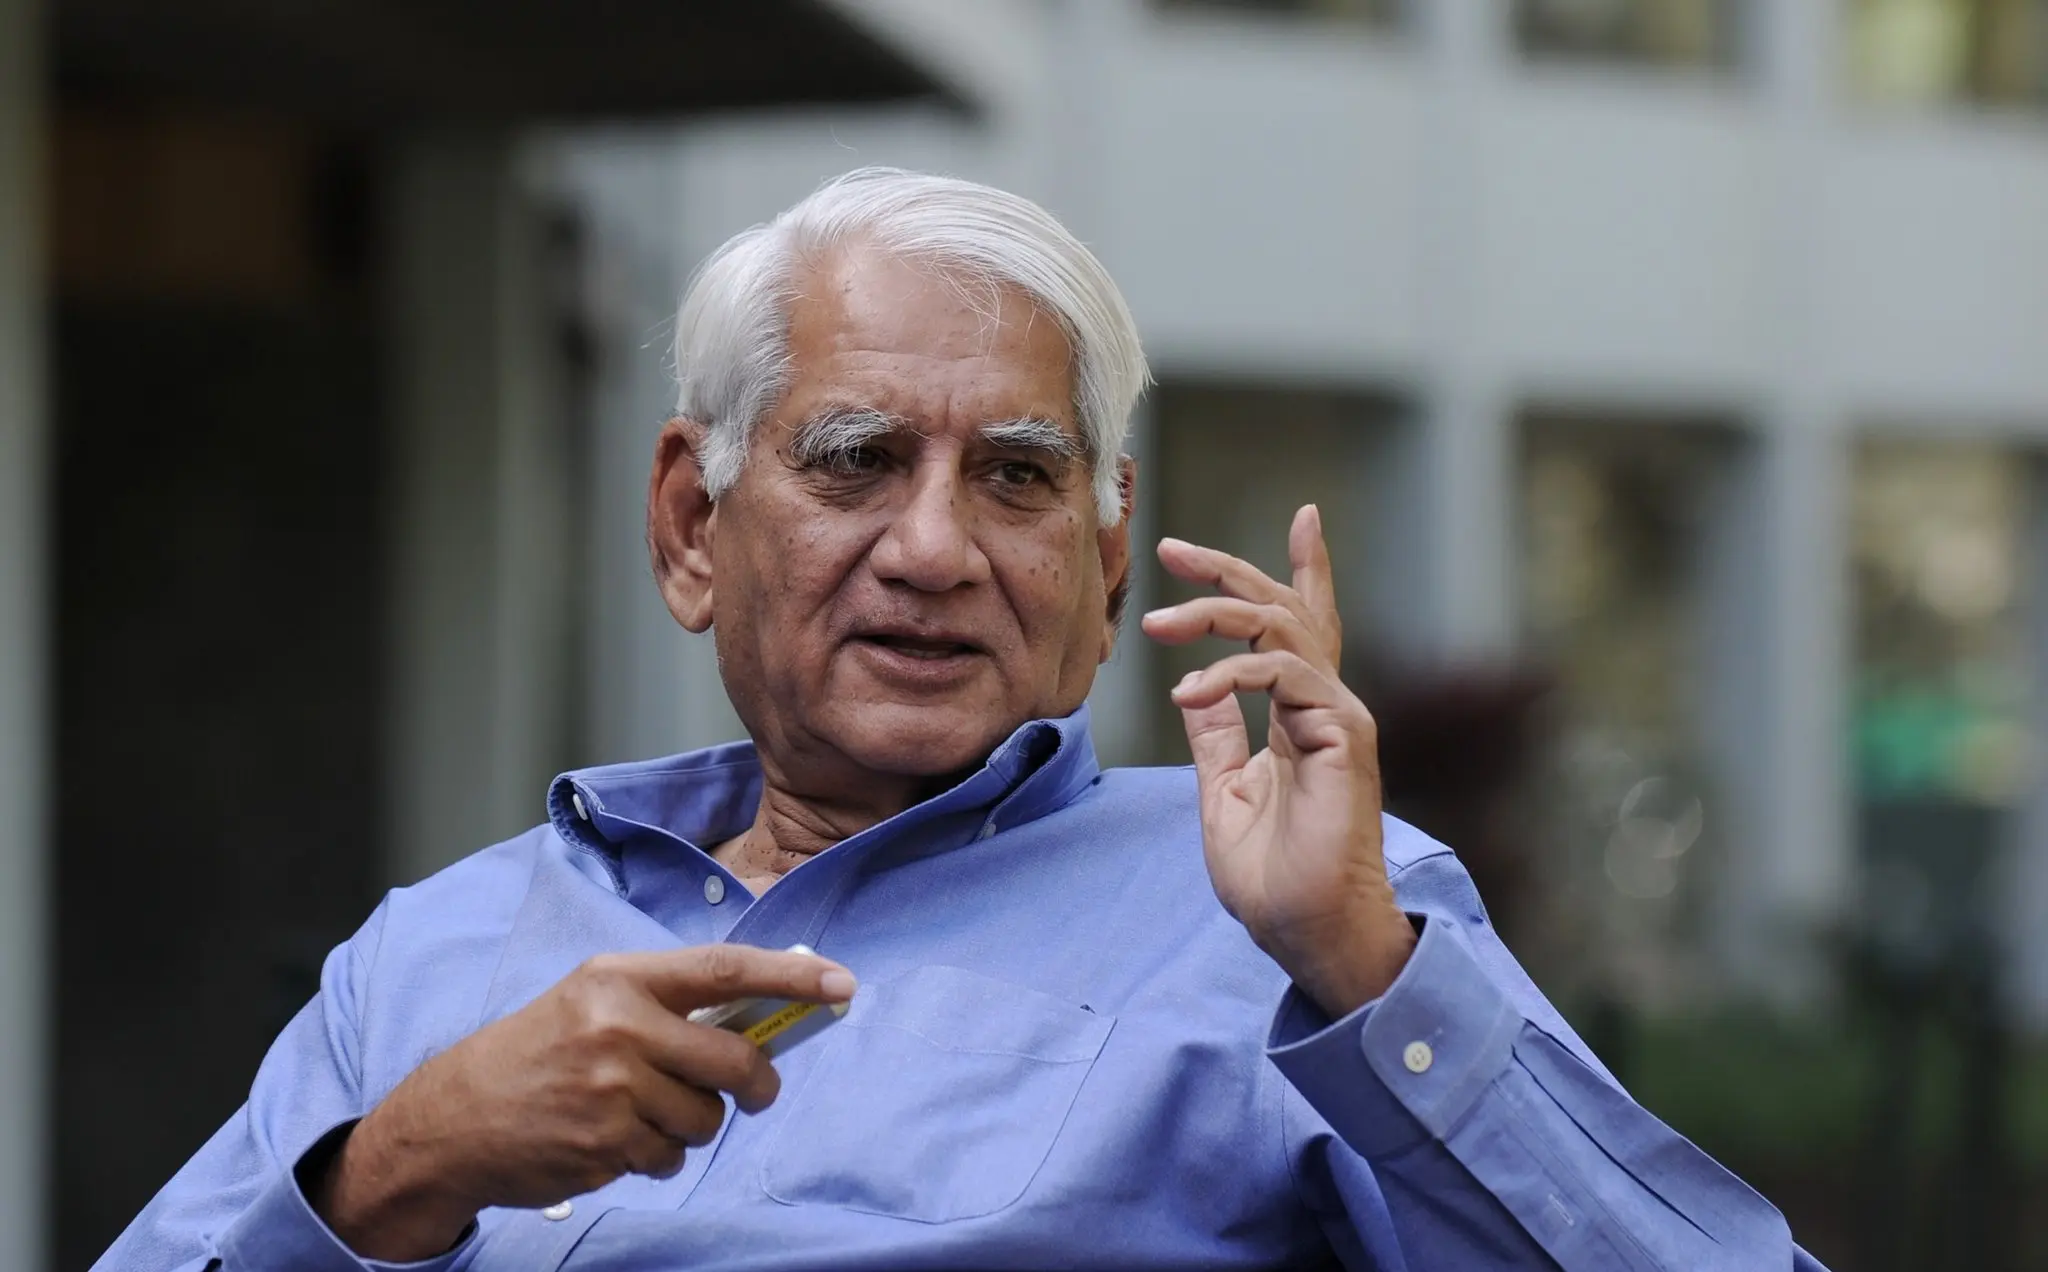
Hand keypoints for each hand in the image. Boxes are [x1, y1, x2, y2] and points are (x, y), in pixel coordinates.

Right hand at [312, 944, 855, 1261]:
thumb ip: (671, 1004)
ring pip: (708, 1119)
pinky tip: (615, 1139)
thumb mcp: (595, 1002)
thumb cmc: (538, 1052)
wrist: (454, 1120)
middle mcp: (619, 1029)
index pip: (724, 970)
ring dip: (693, 1125)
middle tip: (758, 1091)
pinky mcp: (606, 1145)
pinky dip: (659, 1155)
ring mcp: (612, 1091)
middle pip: (733, 1060)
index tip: (842, 984)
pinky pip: (673, 1158)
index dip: (791, 975)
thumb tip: (765, 1015)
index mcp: (620, 980)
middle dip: (757, 1083)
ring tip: (643, 1113)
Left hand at [1141, 505, 1415, 1018]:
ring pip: (1284, 628)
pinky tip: (1189, 691)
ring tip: (1157, 622)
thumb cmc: (1274, 880)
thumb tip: (1193, 692)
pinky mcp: (1342, 737)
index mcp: (1300, 716)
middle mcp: (1325, 706)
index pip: (1302, 629)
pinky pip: (1285, 676)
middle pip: (1286, 611)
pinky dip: (1231, 674)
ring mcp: (1338, 718)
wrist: (1308, 932)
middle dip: (1231, 572)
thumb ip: (1216, 738)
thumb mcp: (1224, 794)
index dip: (1302, 570)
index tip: (1305, 514)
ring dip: (1215, 614)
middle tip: (1171, 547)